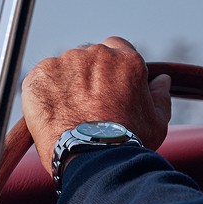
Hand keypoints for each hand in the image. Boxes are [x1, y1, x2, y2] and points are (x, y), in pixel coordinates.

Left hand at [21, 36, 170, 174]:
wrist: (93, 157)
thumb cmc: (128, 142)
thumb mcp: (156, 121)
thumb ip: (160, 95)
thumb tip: (162, 80)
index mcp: (126, 59)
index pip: (116, 47)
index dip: (111, 66)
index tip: (107, 84)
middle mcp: (96, 54)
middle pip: (88, 56)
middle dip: (87, 75)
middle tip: (86, 104)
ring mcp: (65, 62)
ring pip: (64, 67)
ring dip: (65, 83)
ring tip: (68, 113)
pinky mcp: (40, 74)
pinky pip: (41, 78)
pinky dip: (45, 92)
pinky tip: (52, 113)